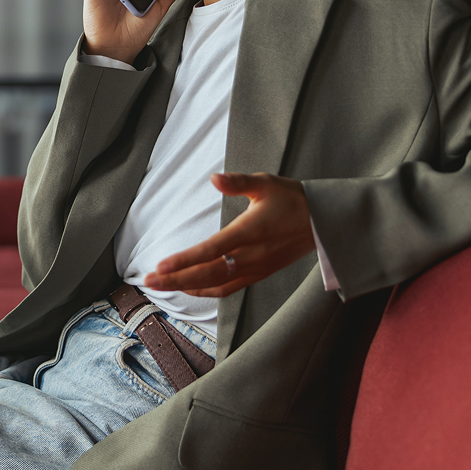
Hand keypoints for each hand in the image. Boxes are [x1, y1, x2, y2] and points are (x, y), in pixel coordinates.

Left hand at [143, 173, 315, 297]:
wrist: (323, 222)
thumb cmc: (292, 199)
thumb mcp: (266, 183)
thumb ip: (239, 182)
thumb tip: (215, 178)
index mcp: (250, 231)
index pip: (212, 249)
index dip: (185, 260)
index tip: (161, 265)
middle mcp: (251, 254)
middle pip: (207, 272)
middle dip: (175, 277)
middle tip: (148, 280)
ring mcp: (255, 268)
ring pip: (215, 283)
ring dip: (185, 285)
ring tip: (160, 284)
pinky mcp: (258, 274)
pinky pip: (228, 288)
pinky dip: (206, 290)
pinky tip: (188, 287)